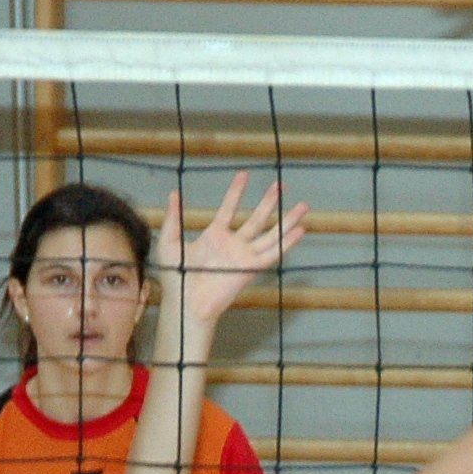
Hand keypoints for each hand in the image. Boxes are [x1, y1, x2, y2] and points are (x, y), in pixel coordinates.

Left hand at [158, 173, 309, 328]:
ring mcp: (244, 255)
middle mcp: (234, 244)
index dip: (236, 191)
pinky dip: (287, 243)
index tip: (244, 174)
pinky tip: (300, 231)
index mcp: (215, 235)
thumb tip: (173, 194)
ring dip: (287, 220)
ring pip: (271, 234)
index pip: (230, 208)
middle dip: (269, 202)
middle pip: (257, 218)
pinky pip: (272, 254)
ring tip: (303, 206)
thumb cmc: (175, 276)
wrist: (185, 299)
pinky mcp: (251, 268)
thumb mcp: (169, 241)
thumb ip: (174, 218)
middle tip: (281, 185)